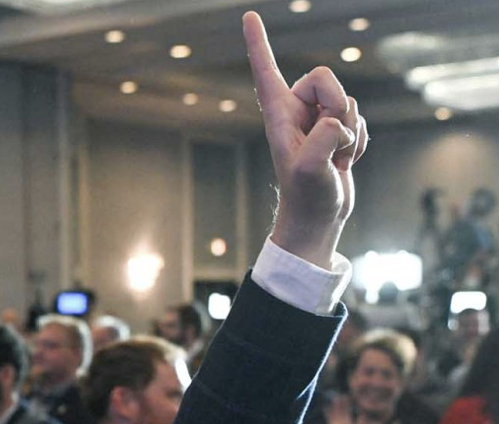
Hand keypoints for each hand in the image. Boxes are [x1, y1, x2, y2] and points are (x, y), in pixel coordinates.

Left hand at [244, 11, 366, 267]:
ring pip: (350, 101)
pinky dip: (360, 142)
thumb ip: (323, 138)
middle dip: (338, 108)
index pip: (266, 71)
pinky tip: (344, 163)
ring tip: (334, 159)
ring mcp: (319, 120)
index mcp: (278, 114)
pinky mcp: (338, 130)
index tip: (248, 16)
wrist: (319, 218)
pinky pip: (362, 120)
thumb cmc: (307, 196)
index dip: (258, 44)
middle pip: (328, 79)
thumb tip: (335, 121)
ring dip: (351, 133)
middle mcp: (297, 111)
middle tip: (331, 144)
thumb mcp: (309, 168)